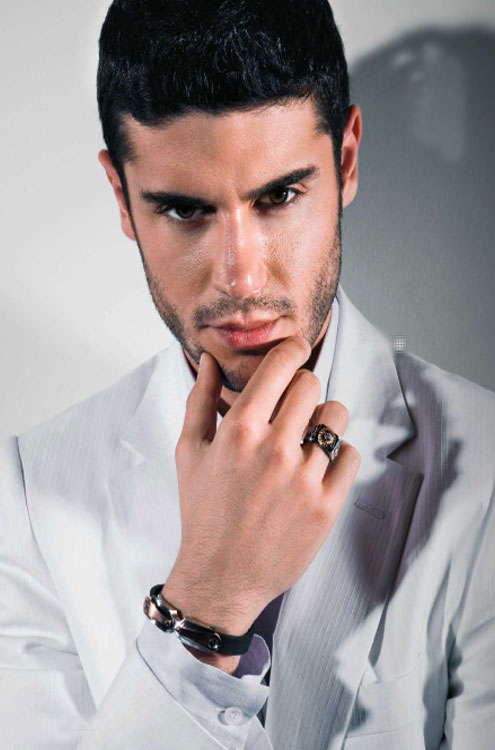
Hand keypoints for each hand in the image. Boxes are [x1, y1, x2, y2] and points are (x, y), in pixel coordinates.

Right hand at [163, 336, 359, 638]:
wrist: (220, 577)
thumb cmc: (202, 512)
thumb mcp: (189, 453)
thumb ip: (199, 400)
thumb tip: (209, 359)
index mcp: (240, 430)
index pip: (283, 365)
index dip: (294, 350)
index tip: (296, 352)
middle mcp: (275, 449)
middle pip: (312, 385)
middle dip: (303, 389)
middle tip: (292, 408)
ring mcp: (304, 478)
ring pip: (337, 416)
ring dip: (323, 420)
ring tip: (305, 439)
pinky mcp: (326, 506)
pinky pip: (349, 455)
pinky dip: (336, 456)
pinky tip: (316, 469)